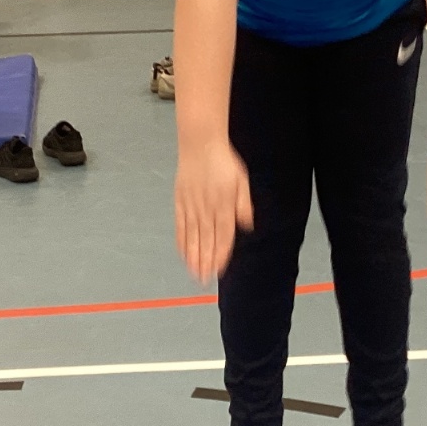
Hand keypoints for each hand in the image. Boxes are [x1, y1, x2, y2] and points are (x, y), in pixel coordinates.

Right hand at [174, 138, 253, 284]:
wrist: (200, 144)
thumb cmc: (223, 161)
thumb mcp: (241, 181)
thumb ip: (243, 204)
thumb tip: (246, 224)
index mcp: (223, 205)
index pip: (223, 236)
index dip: (220, 254)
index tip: (218, 270)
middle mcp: (206, 208)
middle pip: (206, 240)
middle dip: (205, 262)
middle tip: (204, 281)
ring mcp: (191, 206)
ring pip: (193, 237)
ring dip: (193, 257)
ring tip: (193, 274)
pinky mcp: (180, 202)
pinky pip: (180, 226)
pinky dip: (181, 241)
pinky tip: (183, 254)